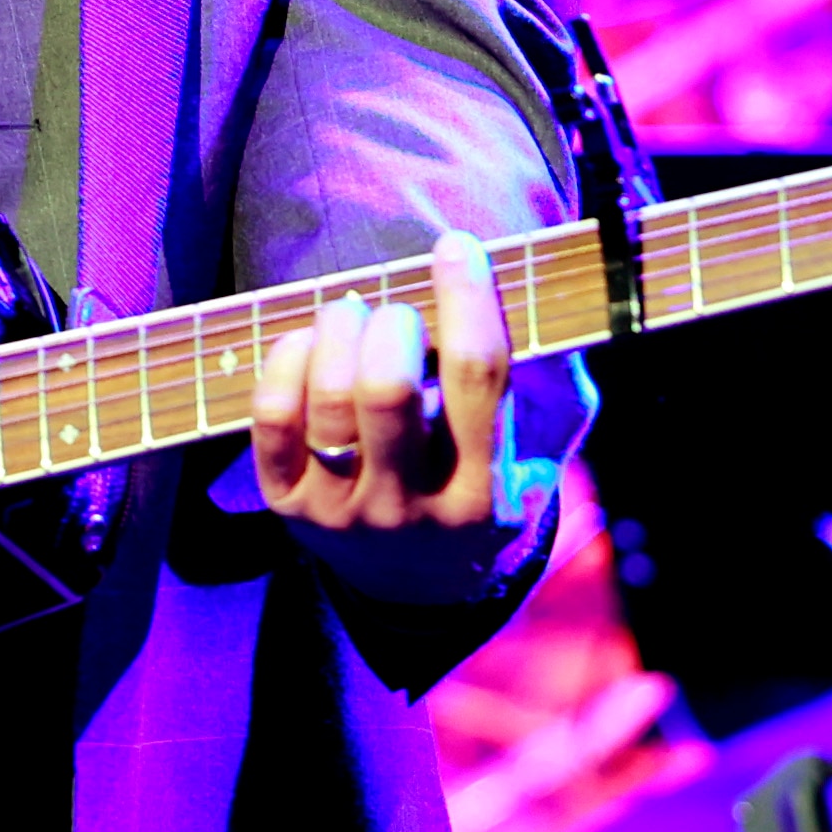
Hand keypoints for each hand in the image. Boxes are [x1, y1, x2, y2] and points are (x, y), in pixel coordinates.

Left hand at [249, 231, 531, 603]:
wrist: (424, 583)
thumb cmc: (495, 485)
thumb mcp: (547, 444)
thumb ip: (559, 377)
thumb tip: (549, 290)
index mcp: (486, 494)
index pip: (478, 378)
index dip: (468, 298)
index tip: (458, 248)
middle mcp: (411, 510)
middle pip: (387, 390)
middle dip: (394, 322)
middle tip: (400, 311)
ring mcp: (343, 512)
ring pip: (327, 397)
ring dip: (339, 329)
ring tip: (354, 313)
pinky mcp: (287, 505)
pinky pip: (272, 416)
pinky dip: (288, 359)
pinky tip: (312, 343)